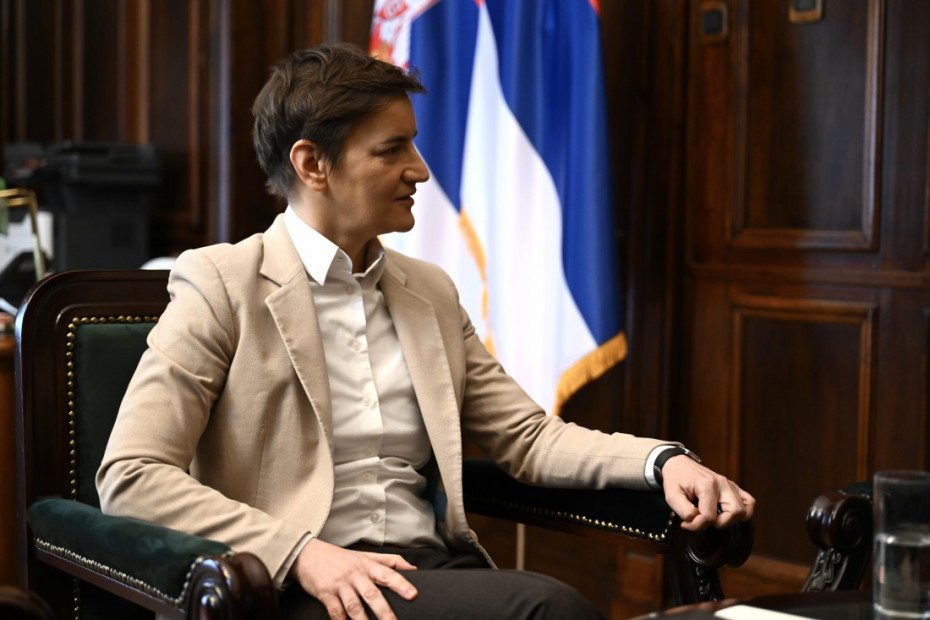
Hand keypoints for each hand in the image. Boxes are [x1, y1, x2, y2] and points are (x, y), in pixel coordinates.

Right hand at [289, 538, 417, 619]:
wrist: (308, 554)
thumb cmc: (340, 557)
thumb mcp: (366, 556)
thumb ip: (391, 561)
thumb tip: (413, 569)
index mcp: (368, 565)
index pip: (388, 573)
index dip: (401, 584)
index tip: (413, 594)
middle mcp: (355, 574)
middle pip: (372, 594)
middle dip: (384, 611)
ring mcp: (340, 584)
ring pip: (354, 606)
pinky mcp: (325, 593)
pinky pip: (336, 612)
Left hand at [660, 455, 754, 530]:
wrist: (678, 464)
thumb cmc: (675, 480)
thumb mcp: (672, 497)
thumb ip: (685, 512)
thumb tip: (698, 522)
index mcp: (707, 485)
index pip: (710, 516)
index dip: (696, 525)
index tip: (686, 523)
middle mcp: (723, 483)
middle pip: (734, 513)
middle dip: (717, 523)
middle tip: (702, 519)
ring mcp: (730, 485)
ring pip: (744, 510)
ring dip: (730, 520)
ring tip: (714, 517)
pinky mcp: (733, 487)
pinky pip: (749, 502)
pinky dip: (742, 512)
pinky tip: (727, 514)